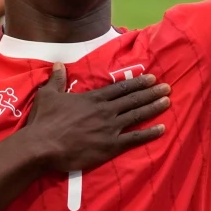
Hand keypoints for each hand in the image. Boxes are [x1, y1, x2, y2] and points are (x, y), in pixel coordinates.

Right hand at [22, 64, 168, 172]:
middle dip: (151, 92)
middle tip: (166, 87)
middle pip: (133, 99)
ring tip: (167, 101)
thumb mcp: (48, 95)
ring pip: (137, 115)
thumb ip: (57, 79)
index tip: (151, 78)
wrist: (42, 146)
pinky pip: (134, 139)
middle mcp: (106, 111)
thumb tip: (58, 64)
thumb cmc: (44, 121)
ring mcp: (110, 128)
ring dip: (153, 108)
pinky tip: (162, 129)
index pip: (121, 88)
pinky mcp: (110, 146)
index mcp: (93, 98)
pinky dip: (149, 134)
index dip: (137, 82)